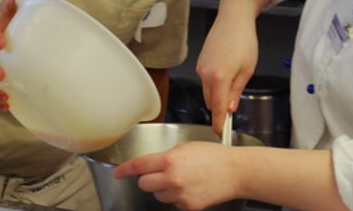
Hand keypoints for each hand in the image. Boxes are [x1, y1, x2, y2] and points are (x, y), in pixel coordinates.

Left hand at [113, 142, 239, 209]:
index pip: (139, 166)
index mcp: (170, 160)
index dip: (124, 170)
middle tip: (161, 174)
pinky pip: (173, 203)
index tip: (117, 173)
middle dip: (149, 179)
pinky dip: (178, 197)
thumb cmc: (214, 156)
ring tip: (183, 180)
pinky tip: (191, 188)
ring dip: (164, 189)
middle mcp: (172, 179)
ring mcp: (179, 195)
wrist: (235, 172)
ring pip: (158, 195)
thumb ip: (167, 156)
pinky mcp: (187, 206)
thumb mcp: (186, 148)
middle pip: (144, 184)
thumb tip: (153, 164)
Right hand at [196, 14, 257, 135]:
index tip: (221, 133)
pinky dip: (214, 84)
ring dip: (218, 94)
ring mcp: (200, 68)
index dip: (219, 124)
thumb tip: (230, 108)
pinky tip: (227, 72)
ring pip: (207, 92)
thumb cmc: (243, 40)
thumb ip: (236, 92)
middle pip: (210, 102)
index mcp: (219, 78)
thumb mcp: (247, 70)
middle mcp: (205, 74)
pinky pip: (205, 81)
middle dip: (221, 107)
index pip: (217, 109)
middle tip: (235, 105)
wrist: (233, 19)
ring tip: (234, 79)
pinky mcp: (199, 63)